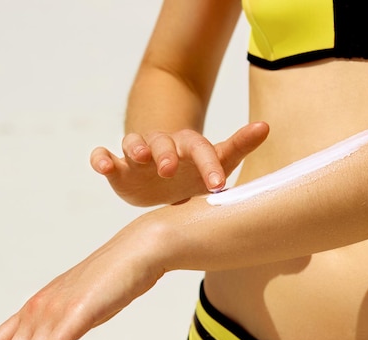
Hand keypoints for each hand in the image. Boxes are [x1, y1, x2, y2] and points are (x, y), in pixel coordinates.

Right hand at [89, 122, 268, 205]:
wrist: (166, 176)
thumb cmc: (196, 170)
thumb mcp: (220, 159)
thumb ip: (240, 145)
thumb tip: (266, 125)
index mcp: (189, 147)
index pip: (201, 150)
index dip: (209, 165)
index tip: (218, 186)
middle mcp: (163, 146)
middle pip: (163, 144)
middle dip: (165, 154)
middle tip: (169, 169)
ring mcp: (139, 156)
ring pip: (133, 143)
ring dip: (135, 148)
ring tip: (137, 157)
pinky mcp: (120, 168)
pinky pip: (106, 157)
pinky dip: (101, 159)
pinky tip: (102, 166)